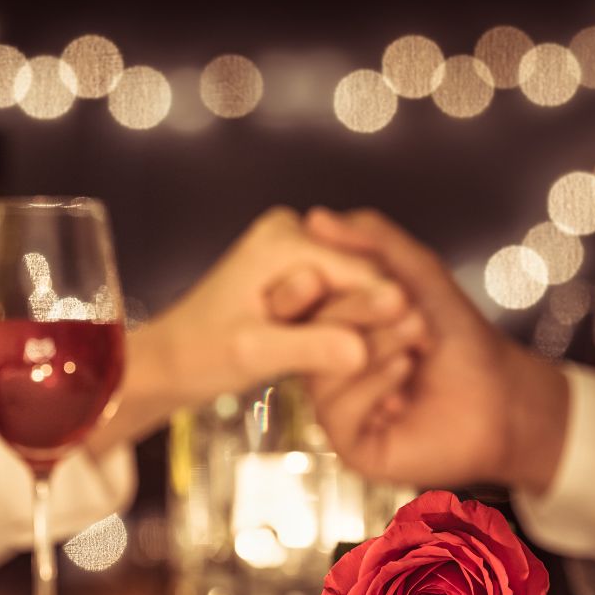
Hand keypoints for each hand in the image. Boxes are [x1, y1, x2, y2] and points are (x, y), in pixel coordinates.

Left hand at [86, 206, 409, 451]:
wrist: (170, 362)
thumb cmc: (200, 356)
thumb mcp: (255, 354)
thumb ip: (311, 349)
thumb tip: (364, 353)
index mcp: (282, 239)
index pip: (359, 271)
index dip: (390, 308)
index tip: (425, 341)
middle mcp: (292, 232)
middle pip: (361, 276)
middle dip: (381, 317)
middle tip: (418, 352)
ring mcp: (295, 250)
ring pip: (355, 289)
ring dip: (369, 324)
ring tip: (402, 359)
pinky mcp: (297, 272)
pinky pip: (340, 298)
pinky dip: (351, 326)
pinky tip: (370, 356)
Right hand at [300, 207, 568, 492]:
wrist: (503, 394)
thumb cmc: (460, 338)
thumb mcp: (417, 274)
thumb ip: (372, 241)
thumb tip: (315, 217)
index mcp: (331, 328)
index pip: (299, 299)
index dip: (322, 281)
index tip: (364, 271)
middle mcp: (326, 367)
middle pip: (308, 332)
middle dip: (360, 309)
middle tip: (405, 303)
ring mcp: (336, 407)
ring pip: (322, 370)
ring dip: (375, 343)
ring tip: (418, 335)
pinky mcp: (352, 444)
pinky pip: (337, 412)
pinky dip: (373, 383)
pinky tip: (406, 370)